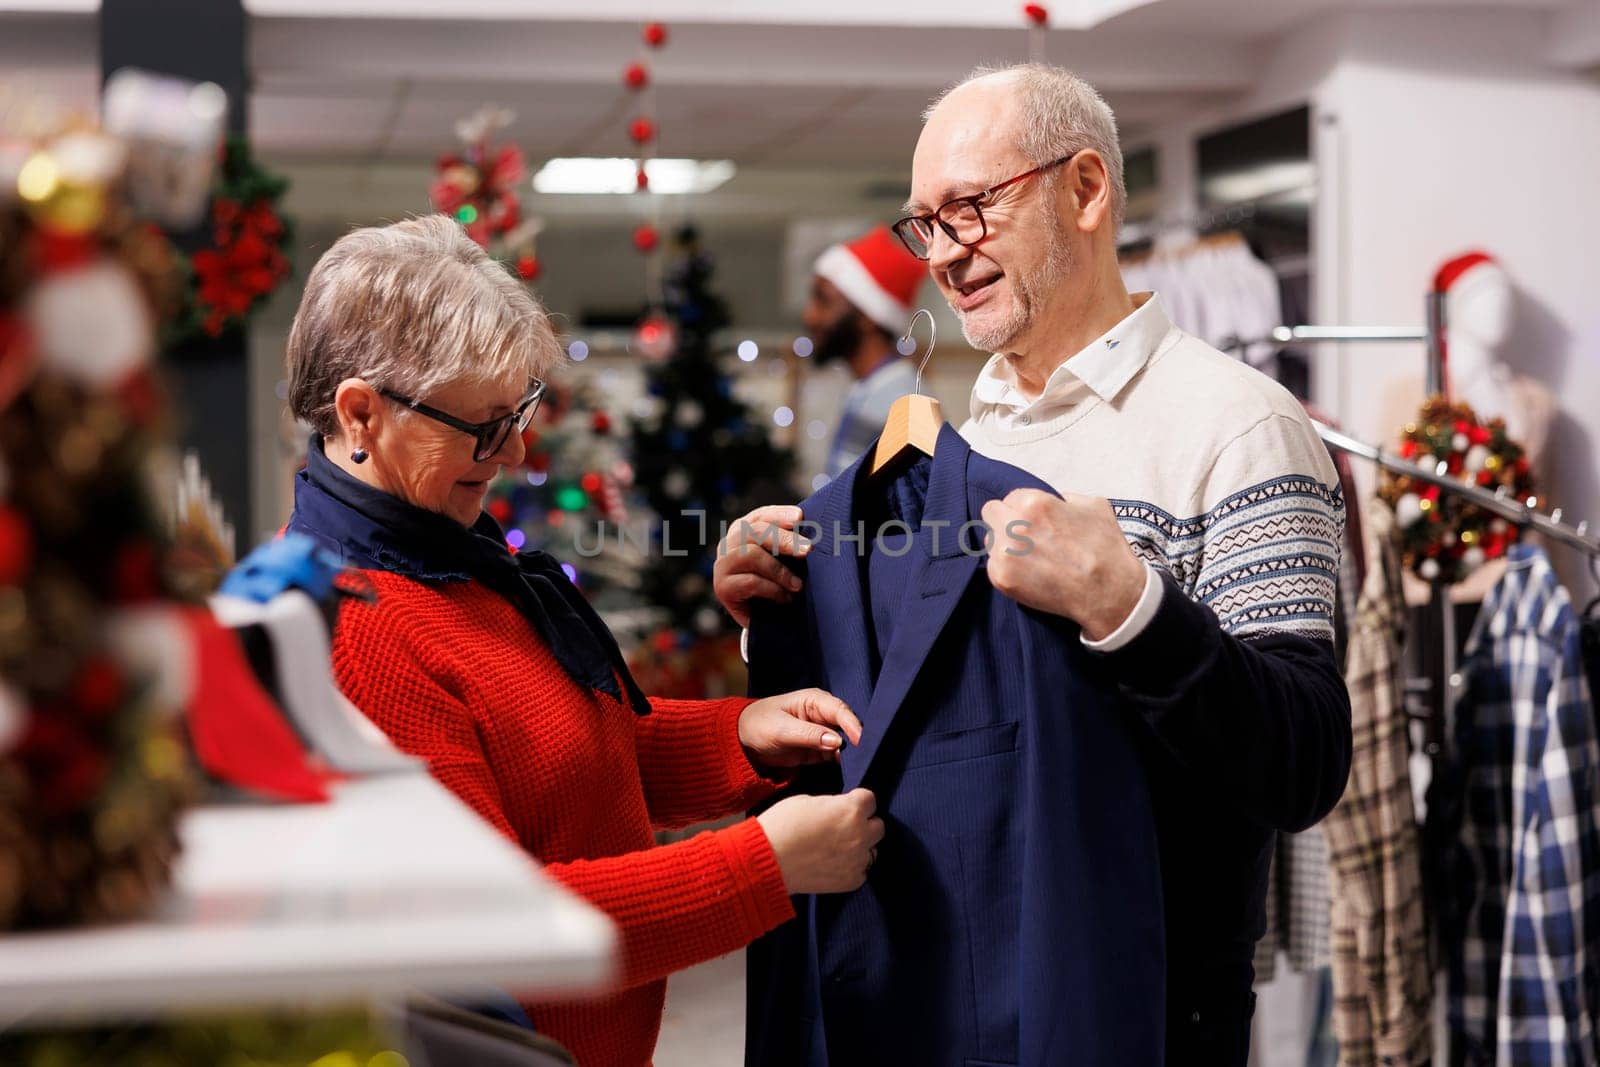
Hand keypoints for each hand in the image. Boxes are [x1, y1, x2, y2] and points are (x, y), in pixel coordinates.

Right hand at [714, 505, 810, 627]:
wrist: (763, 621)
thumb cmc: (777, 583)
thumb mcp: (783, 559)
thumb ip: (790, 544)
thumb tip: (813, 533)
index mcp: (745, 529)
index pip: (761, 516)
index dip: (780, 515)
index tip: (800, 517)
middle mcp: (729, 543)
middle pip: (755, 531)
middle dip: (784, 540)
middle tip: (807, 550)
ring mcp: (723, 564)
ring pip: (751, 555)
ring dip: (780, 571)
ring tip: (798, 585)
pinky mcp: (722, 587)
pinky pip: (750, 582)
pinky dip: (773, 589)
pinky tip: (785, 598)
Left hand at [739, 688, 863, 768]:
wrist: (742, 742)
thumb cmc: (758, 726)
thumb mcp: (781, 729)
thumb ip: (809, 735)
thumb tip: (838, 741)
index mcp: (814, 700)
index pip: (840, 710)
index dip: (853, 725)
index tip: (862, 741)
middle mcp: (822, 715)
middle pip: (848, 726)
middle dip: (858, 740)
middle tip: (868, 756)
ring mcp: (822, 733)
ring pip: (845, 742)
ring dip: (853, 753)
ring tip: (862, 766)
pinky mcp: (819, 750)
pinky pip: (836, 756)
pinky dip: (844, 763)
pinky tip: (851, 770)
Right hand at [757, 789, 883, 893]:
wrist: (768, 861)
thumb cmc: (782, 825)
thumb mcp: (807, 800)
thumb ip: (832, 804)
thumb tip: (838, 810)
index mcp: (851, 810)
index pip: (871, 799)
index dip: (857, 801)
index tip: (847, 804)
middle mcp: (860, 835)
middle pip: (878, 826)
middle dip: (864, 824)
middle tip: (844, 826)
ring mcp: (858, 860)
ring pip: (872, 850)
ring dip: (860, 847)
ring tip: (837, 848)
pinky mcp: (851, 881)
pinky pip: (861, 871)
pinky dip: (851, 867)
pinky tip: (833, 864)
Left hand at [979, 489, 1146, 641]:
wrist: (1108, 592)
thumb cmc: (1105, 549)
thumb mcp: (1094, 506)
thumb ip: (1066, 498)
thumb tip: (1056, 501)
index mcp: (1034, 503)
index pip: (1011, 497)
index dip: (1024, 509)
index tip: (1034, 521)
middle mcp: (1015, 526)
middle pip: (992, 513)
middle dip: (1006, 521)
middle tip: (1024, 536)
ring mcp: (1006, 553)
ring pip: (990, 541)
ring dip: (1004, 545)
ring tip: (1030, 558)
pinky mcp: (1002, 578)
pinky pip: (993, 566)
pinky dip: (1007, 570)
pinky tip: (1030, 575)